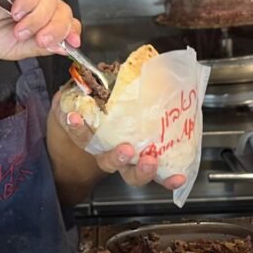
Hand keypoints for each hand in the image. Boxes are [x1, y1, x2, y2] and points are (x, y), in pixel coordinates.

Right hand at [0, 0, 80, 59]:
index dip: (71, 29)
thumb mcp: (14, 49)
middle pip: (63, 8)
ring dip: (39, 19)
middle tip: (42, 39)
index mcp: (33, 16)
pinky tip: (15, 12)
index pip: (63, 17)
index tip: (73, 42)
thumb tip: (63, 47)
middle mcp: (31, 0)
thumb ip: (39, 47)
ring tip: (19, 28)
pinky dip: (30, 3)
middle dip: (57, 28)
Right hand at [53, 91, 186, 190]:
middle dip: (117, 157)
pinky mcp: (151, 167)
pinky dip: (168, 179)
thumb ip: (96, 88)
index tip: (74, 117)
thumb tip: (99, 73)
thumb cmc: (112, 114)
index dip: (77, 128)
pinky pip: (159, 177)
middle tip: (126, 150)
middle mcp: (111, 155)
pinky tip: (179, 178)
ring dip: (142, 171)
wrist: (127, 133)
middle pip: (109, 162)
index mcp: (97, 139)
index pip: (82, 134)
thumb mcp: (103, 100)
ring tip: (151, 161)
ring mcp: (131, 163)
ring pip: (132, 174)